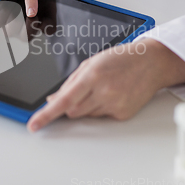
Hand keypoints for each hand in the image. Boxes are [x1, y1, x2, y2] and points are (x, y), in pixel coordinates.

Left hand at [26, 38, 184, 131]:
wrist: (151, 63)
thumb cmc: (121, 59)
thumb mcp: (91, 63)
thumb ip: (70, 82)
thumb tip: (53, 100)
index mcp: (93, 75)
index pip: (64, 100)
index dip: (46, 114)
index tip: (34, 124)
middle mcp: (104, 92)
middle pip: (72, 111)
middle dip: (70, 104)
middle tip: (81, 91)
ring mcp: (114, 104)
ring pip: (85, 115)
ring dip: (86, 105)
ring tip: (102, 88)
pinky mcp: (122, 114)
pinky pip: (100, 117)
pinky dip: (100, 108)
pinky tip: (112, 94)